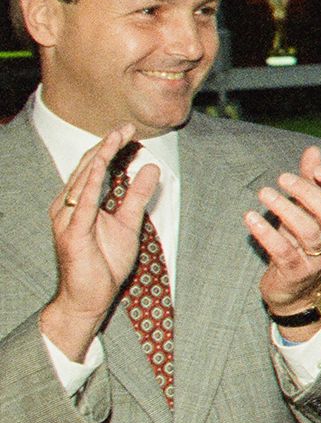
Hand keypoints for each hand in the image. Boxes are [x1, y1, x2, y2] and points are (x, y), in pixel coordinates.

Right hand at [41, 125, 156, 356]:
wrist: (89, 297)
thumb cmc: (104, 262)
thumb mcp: (129, 224)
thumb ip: (137, 196)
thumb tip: (151, 168)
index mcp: (80, 202)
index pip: (94, 167)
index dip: (110, 147)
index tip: (129, 129)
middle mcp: (68, 206)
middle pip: (88, 168)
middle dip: (106, 145)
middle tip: (126, 125)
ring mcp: (67, 219)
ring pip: (83, 180)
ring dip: (100, 157)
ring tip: (115, 137)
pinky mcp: (72, 233)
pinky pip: (83, 204)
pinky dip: (92, 183)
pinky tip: (101, 167)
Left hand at [249, 145, 320, 318]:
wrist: (294, 290)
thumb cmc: (300, 243)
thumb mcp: (306, 211)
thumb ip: (310, 181)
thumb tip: (313, 150)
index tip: (317, 170)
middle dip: (308, 192)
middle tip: (282, 178)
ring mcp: (317, 258)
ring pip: (309, 232)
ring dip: (285, 209)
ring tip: (264, 193)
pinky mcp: (296, 272)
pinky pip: (283, 252)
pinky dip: (266, 234)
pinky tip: (251, 218)